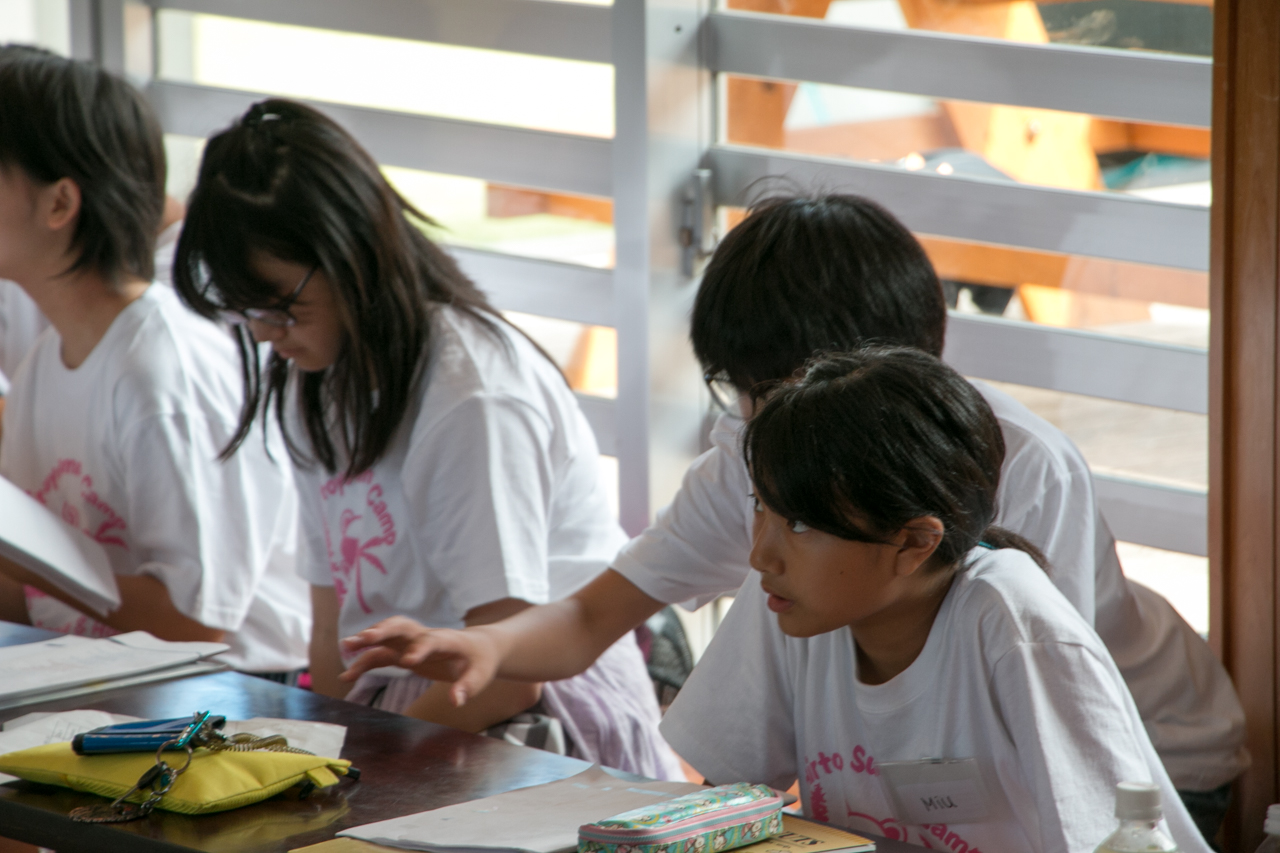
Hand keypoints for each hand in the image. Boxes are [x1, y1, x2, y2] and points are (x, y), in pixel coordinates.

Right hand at [339, 616, 500, 706]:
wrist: (477, 647)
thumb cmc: (479, 662)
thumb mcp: (481, 676)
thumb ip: (468, 687)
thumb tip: (455, 701)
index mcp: (447, 641)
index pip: (432, 641)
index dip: (420, 649)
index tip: (408, 662)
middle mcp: (425, 636)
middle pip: (402, 627)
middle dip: (383, 631)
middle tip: (363, 638)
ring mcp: (412, 642)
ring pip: (386, 636)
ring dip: (367, 640)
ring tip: (346, 647)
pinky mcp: (403, 651)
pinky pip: (380, 654)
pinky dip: (363, 662)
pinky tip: (346, 677)